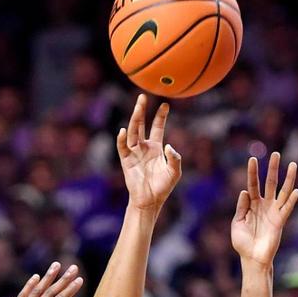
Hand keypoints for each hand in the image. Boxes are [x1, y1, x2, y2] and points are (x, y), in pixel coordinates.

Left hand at [0, 263, 82, 296]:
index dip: (70, 290)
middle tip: (73, 267)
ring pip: (37, 290)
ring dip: (48, 277)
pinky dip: (29, 285)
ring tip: (56, 265)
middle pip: (50, 292)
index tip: (79, 280)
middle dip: (63, 279)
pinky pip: (22, 295)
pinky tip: (36, 276)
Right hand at [116, 94, 181, 211]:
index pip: (157, 127)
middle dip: (141, 110)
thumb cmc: (163, 187)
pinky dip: (122, 139)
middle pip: (141, 124)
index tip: (165, 104)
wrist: (150, 200)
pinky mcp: (126, 161)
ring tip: (137, 107)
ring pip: (132, 132)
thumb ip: (175, 158)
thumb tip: (169, 146)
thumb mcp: (175, 172)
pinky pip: (122, 147)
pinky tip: (124, 130)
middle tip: (142, 96)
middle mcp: (143, 147)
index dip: (160, 116)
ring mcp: (134, 153)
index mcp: (155, 147)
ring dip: (134, 119)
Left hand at [232, 152, 297, 267]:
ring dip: (288, 179)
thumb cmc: (243, 243)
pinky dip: (291, 200)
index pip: (253, 184)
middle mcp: (265, 205)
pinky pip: (286, 209)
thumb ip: (241, 207)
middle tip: (276, 154)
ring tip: (292, 164)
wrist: (252, 258)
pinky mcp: (280, 222)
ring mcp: (274, 212)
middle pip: (270, 183)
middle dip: (273, 169)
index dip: (252, 172)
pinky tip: (295, 190)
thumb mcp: (237, 223)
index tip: (253, 158)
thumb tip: (244, 191)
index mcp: (252, 205)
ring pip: (282, 191)